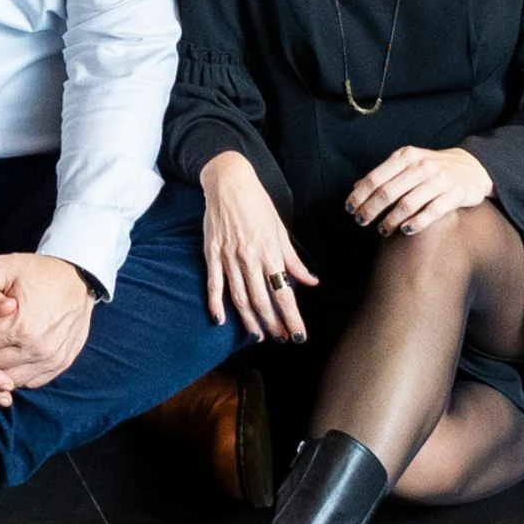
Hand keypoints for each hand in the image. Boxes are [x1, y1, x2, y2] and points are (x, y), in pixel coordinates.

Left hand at [0, 248, 97, 390]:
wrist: (79, 280)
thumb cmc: (38, 272)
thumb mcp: (4, 267)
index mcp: (19, 326)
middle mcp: (35, 349)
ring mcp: (49, 361)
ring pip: (7, 377)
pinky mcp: (58, 366)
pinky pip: (27, 381)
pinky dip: (14, 371)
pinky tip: (10, 353)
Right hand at [197, 151, 316, 341]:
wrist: (229, 183)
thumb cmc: (258, 205)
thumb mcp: (281, 231)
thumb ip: (294, 260)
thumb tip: (311, 282)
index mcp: (271, 253)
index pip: (284, 294)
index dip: (292, 318)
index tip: (298, 336)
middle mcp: (250, 258)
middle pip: (262, 301)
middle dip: (273, 324)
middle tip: (281, 340)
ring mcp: (229, 257)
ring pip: (240, 297)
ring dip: (249, 320)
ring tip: (258, 336)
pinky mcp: (212, 254)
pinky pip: (214, 284)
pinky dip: (216, 303)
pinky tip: (221, 319)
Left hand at [345, 143, 493, 238]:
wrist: (472, 167)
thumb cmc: (432, 168)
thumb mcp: (408, 163)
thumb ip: (384, 174)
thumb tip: (355, 188)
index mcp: (405, 156)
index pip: (375, 177)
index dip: (359, 195)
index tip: (349, 209)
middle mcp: (421, 165)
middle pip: (388, 192)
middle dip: (370, 209)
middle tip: (361, 222)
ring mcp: (439, 179)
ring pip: (407, 204)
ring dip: (391, 220)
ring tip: (382, 230)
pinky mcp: (455, 193)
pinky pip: (432, 211)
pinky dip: (416, 223)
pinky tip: (405, 231)